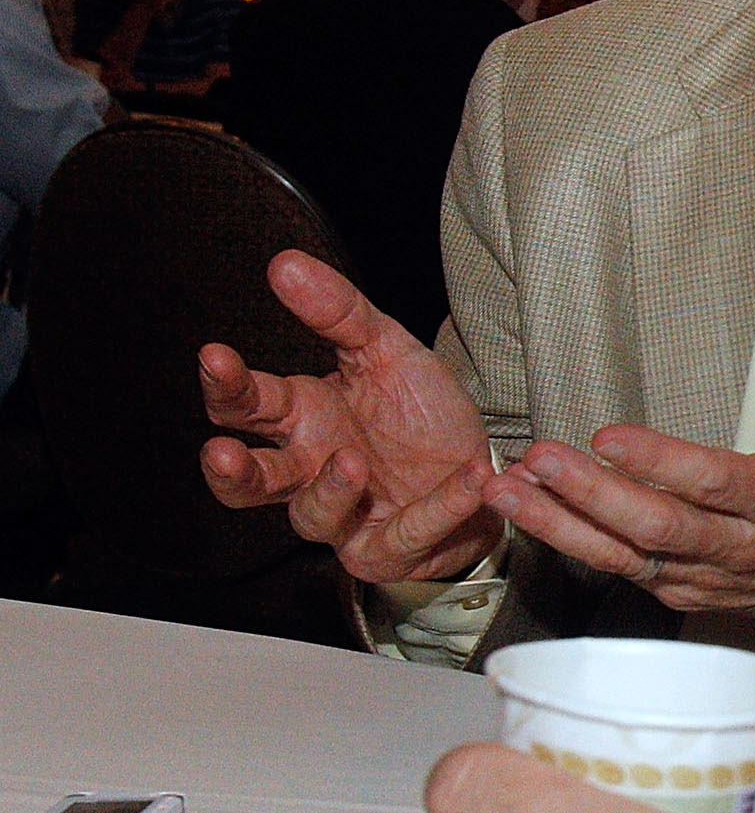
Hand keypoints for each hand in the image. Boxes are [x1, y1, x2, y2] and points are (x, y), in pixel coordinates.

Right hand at [199, 251, 498, 580]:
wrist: (481, 468)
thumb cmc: (420, 414)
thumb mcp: (386, 349)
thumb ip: (339, 311)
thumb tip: (285, 264)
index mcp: (302, 418)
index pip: (243, 406)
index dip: (226, 385)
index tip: (216, 356)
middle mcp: (311, 471)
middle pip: (249, 481)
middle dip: (231, 468)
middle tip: (223, 449)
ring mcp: (347, 517)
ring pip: (311, 517)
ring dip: (329, 489)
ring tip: (352, 461)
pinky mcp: (389, 548)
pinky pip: (406, 534)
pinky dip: (439, 507)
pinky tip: (468, 476)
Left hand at [482, 325, 754, 641]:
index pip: (716, 485)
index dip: (663, 465)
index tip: (611, 437)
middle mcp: (735, 548)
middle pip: (654, 527)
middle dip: (591, 495)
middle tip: (539, 457)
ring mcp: (699, 575)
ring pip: (619, 555)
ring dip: (557, 522)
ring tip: (505, 486)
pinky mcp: (674, 590)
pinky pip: (612, 568)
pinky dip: (564, 539)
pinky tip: (522, 507)